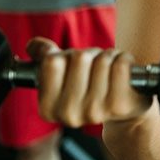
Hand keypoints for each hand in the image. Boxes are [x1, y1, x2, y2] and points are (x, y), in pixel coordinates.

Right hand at [25, 37, 151, 126]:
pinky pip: (120, 65)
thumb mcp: (63, 74)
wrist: (124, 112)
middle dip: (91, 54)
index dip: (66, 55)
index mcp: (47, 108)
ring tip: (110, 68)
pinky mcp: (118, 106)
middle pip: (80, 58)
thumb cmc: (91, 86)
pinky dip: (125, 58)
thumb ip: (44, 57)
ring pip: (101, 60)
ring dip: (109, 56)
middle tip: (96, 66)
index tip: (73, 66)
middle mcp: (68, 114)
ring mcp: (94, 112)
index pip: (52, 61)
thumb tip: (34, 45)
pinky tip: (124, 70)